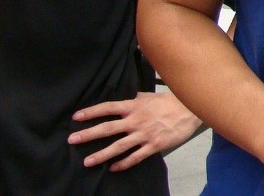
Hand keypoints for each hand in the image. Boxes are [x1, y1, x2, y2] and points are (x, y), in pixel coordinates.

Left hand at [69, 91, 202, 171]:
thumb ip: (134, 99)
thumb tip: (121, 97)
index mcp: (134, 106)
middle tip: (72, 140)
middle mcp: (136, 121)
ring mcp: (144, 134)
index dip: (91, 112)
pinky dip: (124, 163)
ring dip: (102, 154)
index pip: (108, 108)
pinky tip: (113, 168)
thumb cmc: (169, 101)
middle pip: (108, 128)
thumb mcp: (149, 96)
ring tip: (88, 161)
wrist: (190, 110)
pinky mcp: (154, 145)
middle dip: (88, 134)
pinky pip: (136, 156)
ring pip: (119, 146)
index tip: (76, 117)